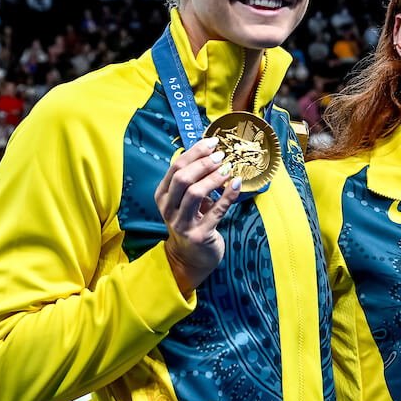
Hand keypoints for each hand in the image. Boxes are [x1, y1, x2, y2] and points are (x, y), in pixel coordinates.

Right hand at [155, 136, 241, 292]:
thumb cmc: (192, 222)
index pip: (175, 167)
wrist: (191, 258)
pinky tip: (237, 184)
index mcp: (163, 195)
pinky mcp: (199, 235)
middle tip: (222, 155)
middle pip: (182, 178)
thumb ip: (194, 180)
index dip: (195, 152)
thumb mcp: (187, 201)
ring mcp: (182, 223)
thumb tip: (213, 153)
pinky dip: (228, 195)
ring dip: (213, 178)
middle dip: (203, 163)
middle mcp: (168, 209)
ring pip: (194, 193)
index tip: (213, 142)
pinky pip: (216, 211)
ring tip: (228, 169)